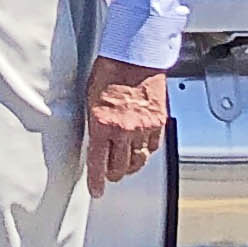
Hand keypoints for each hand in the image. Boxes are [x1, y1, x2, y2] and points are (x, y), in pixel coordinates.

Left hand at [84, 56, 166, 196]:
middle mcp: (123, 130)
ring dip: (130, 166)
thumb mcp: (90, 98)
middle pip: (120, 167)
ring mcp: (143, 127)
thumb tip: (93, 141)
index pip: (98, 163)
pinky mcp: (158, 122)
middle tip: (109, 176)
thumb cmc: (109, 71)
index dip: (97, 181)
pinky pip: (152, 147)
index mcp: (102, 124)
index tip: (96, 190)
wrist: (135, 56)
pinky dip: (146, 152)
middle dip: (113, 175)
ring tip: (124, 166)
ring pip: (138, 160)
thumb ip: (93, 123)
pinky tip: (140, 150)